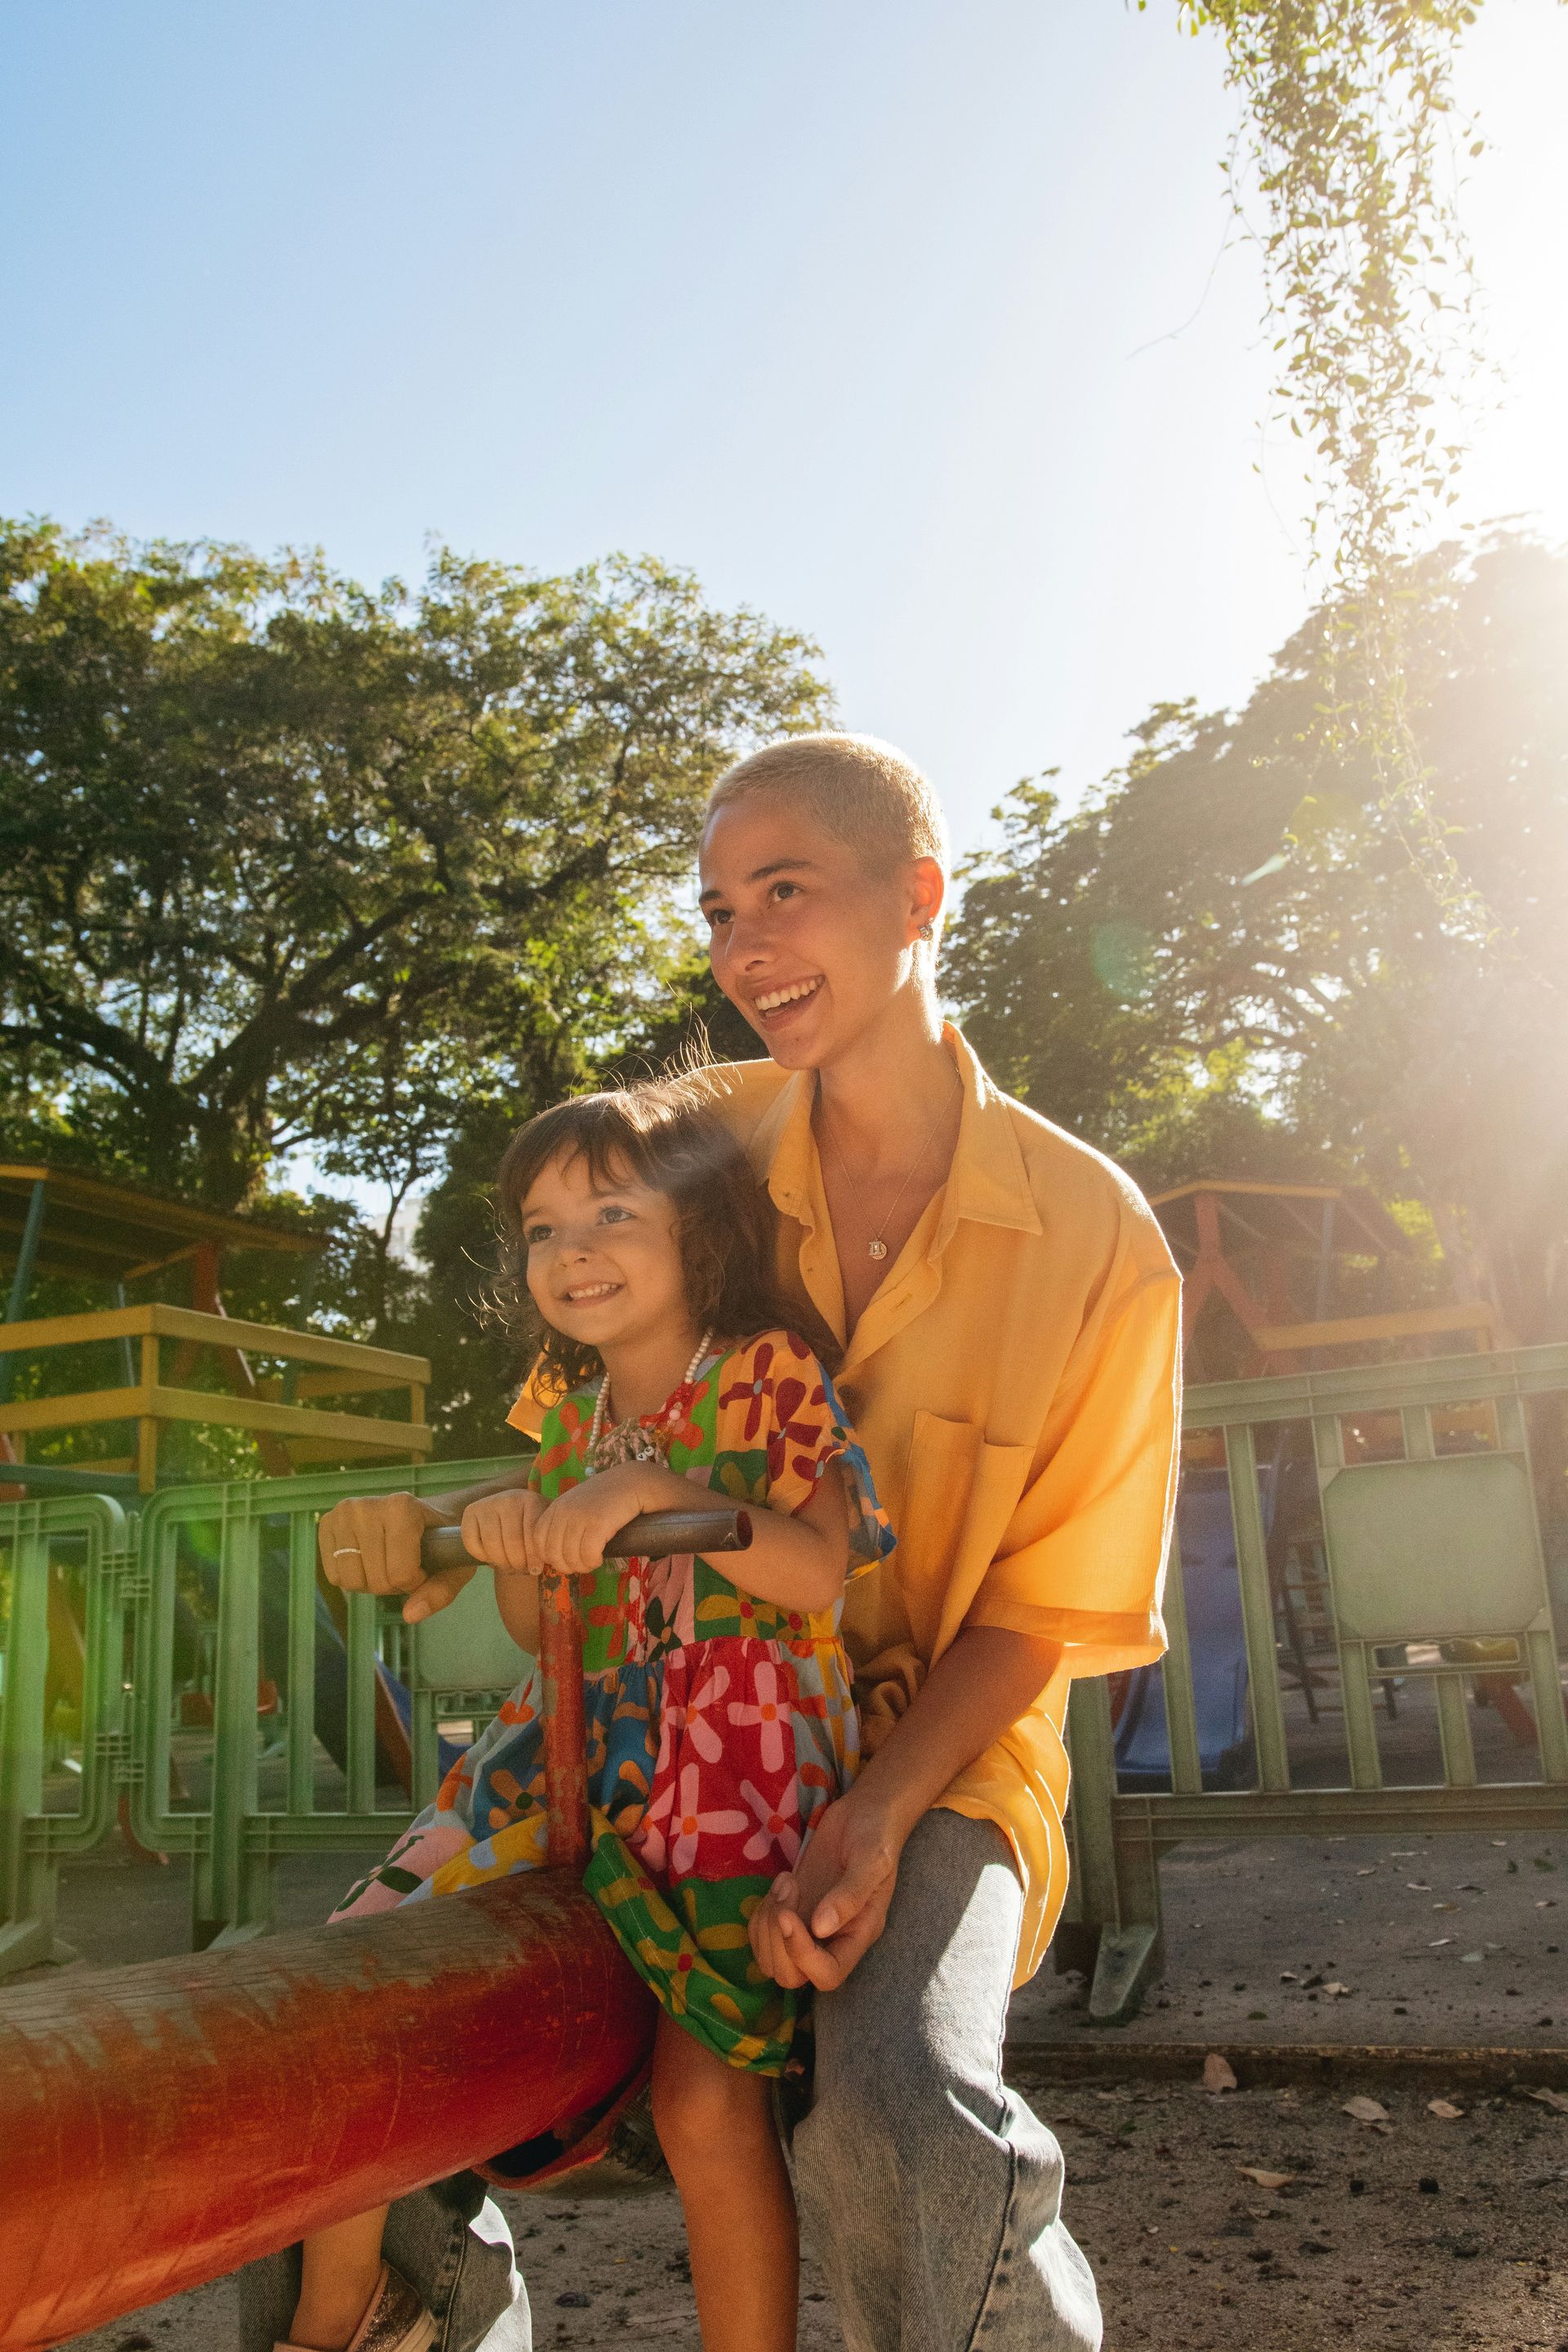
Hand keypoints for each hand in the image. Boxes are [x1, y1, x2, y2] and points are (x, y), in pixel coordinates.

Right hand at [317, 1491, 472, 1625]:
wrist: (427, 1515)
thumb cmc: (442, 1539)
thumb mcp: (455, 1565)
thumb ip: (440, 1591)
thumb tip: (410, 1615)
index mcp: (401, 1507)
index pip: (400, 1573)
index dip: (415, 1583)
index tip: (425, 1569)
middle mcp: (366, 1506)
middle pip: (375, 1581)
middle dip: (394, 1585)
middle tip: (406, 1566)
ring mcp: (342, 1514)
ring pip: (351, 1581)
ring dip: (372, 1584)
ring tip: (387, 1563)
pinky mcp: (326, 1523)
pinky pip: (334, 1576)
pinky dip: (354, 1578)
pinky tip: (369, 1561)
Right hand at [459, 1487, 544, 1575]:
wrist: (511, 1508)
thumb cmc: (532, 1523)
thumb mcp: (543, 1529)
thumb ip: (544, 1544)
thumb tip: (535, 1570)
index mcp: (531, 1501)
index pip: (533, 1536)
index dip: (533, 1558)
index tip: (535, 1570)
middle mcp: (508, 1498)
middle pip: (512, 1542)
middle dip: (517, 1564)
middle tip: (520, 1570)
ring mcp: (488, 1504)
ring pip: (492, 1545)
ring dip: (501, 1563)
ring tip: (509, 1567)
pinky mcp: (470, 1511)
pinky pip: (472, 1543)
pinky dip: (482, 1556)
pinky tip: (492, 1557)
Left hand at [530, 1464, 647, 1577]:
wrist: (633, 1482)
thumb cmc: (606, 1498)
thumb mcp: (577, 1505)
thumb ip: (563, 1523)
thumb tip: (555, 1554)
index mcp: (556, 1507)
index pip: (538, 1540)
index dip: (549, 1556)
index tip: (566, 1558)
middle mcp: (564, 1512)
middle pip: (552, 1553)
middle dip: (566, 1566)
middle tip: (581, 1563)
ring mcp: (580, 1517)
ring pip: (570, 1558)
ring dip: (582, 1566)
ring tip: (592, 1561)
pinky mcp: (598, 1523)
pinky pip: (588, 1555)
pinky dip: (593, 1562)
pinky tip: (601, 1557)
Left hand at [747, 1789, 902, 1992]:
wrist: (865, 1812)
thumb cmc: (876, 1835)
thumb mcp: (872, 1860)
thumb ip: (850, 1895)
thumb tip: (820, 1928)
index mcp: (857, 1935)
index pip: (828, 1975)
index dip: (801, 1956)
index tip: (789, 1915)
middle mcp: (831, 1940)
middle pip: (791, 1975)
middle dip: (776, 1939)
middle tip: (787, 1890)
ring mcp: (807, 1925)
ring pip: (771, 1958)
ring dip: (766, 1924)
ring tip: (786, 1882)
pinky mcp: (792, 1908)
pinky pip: (762, 1933)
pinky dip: (760, 1912)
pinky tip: (781, 1882)